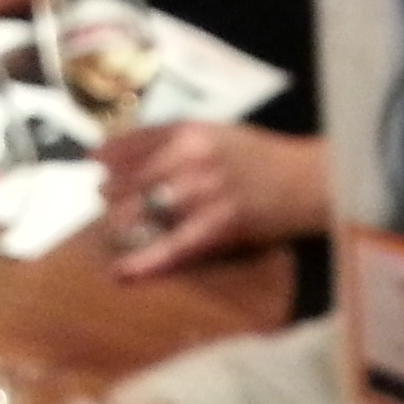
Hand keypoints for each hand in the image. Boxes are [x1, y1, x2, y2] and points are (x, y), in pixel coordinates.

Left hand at [99, 124, 331, 277]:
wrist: (311, 180)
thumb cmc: (265, 157)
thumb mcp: (221, 134)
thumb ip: (179, 139)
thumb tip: (128, 152)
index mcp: (193, 131)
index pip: (137, 141)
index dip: (110, 155)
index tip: (92, 164)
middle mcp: (193, 158)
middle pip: (133, 179)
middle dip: (113, 195)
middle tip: (106, 205)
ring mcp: (206, 193)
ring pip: (146, 212)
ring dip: (123, 225)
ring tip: (115, 234)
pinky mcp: (220, 225)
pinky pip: (174, 247)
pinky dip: (146, 262)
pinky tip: (123, 272)